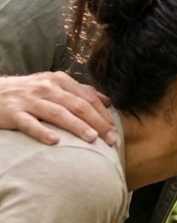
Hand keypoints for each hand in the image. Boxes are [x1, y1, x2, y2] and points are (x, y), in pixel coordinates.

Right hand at [0, 73, 116, 144]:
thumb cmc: (29, 92)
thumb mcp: (54, 85)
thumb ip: (80, 91)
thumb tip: (107, 101)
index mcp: (59, 81)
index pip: (87, 97)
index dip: (103, 114)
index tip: (115, 130)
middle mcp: (46, 88)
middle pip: (77, 105)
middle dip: (97, 122)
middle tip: (110, 139)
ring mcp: (30, 100)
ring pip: (58, 113)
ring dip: (76, 126)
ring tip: (92, 138)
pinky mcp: (14, 113)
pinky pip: (30, 124)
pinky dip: (43, 132)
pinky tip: (55, 141)